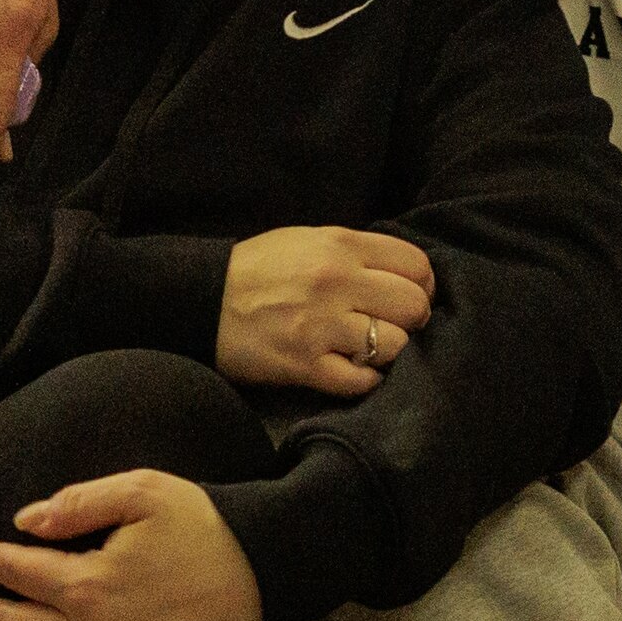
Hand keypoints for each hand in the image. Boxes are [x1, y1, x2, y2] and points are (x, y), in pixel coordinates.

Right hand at [217, 226, 433, 397]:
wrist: (199, 298)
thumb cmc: (258, 268)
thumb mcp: (308, 239)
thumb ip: (357, 253)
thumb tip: (407, 277)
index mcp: (340, 245)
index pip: (417, 266)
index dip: (422, 286)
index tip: (410, 296)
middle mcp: (337, 282)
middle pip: (415, 307)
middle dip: (413, 321)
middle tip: (394, 326)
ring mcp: (321, 326)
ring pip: (396, 346)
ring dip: (390, 353)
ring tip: (372, 350)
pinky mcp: (304, 365)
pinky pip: (362, 381)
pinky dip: (365, 380)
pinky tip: (353, 371)